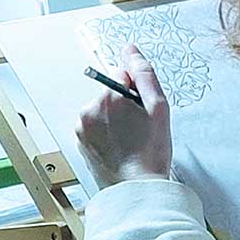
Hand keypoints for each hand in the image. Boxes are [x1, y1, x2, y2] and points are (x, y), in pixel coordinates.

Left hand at [75, 44, 171, 186]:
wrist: (136, 189)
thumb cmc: (151, 154)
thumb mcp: (159, 109)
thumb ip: (144, 74)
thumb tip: (130, 50)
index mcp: (109, 97)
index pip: (123, 75)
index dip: (138, 92)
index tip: (144, 112)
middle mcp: (89, 109)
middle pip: (110, 93)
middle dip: (125, 106)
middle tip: (139, 130)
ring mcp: (82, 127)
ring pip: (102, 110)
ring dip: (115, 119)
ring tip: (130, 141)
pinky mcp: (80, 141)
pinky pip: (95, 127)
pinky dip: (106, 133)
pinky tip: (119, 147)